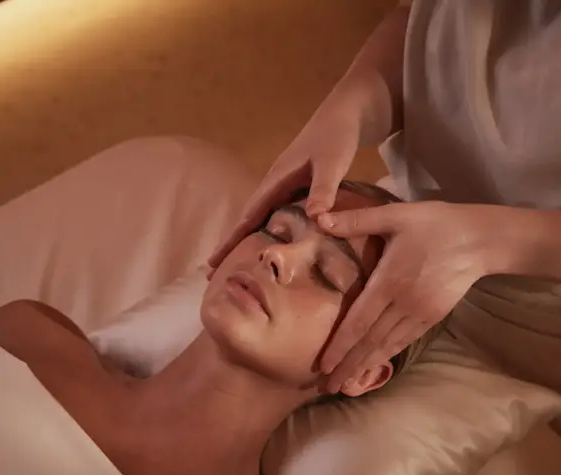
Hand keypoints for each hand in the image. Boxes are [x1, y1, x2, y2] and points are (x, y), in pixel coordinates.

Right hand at [208, 97, 362, 270]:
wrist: (347, 113)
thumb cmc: (337, 137)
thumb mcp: (332, 163)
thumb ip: (323, 189)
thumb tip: (314, 218)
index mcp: (277, 180)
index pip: (248, 216)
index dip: (232, 240)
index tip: (214, 262)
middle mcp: (275, 184)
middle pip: (248, 221)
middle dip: (231, 246)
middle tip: (214, 274)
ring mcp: (285, 186)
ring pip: (261, 219)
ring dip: (247, 240)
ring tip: (235, 266)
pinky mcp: (297, 188)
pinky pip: (278, 216)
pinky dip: (269, 232)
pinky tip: (271, 247)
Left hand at [317, 201, 501, 392]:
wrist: (480, 239)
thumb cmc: (435, 223)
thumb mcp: (396, 214)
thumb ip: (356, 220)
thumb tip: (319, 218)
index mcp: (390, 281)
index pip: (359, 322)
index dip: (340, 346)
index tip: (323, 365)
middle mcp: (404, 304)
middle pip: (370, 342)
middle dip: (348, 366)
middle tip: (327, 387)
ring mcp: (420, 314)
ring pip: (387, 345)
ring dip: (365, 366)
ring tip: (346, 384)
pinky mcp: (433, 317)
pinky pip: (404, 340)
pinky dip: (386, 355)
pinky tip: (374, 365)